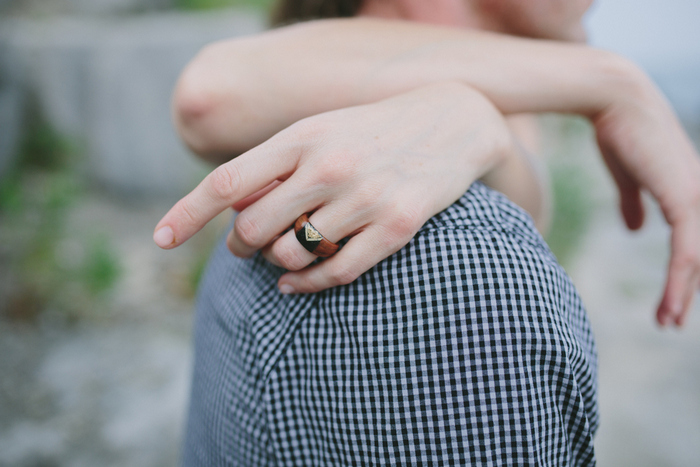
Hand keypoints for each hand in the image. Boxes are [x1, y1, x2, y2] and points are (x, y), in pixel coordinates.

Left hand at [154, 82, 512, 292]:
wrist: (453, 122)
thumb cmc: (373, 130)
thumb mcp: (321, 130)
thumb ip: (278, 165)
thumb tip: (235, 212)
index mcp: (303, 138)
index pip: (229, 182)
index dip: (188, 214)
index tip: (160, 241)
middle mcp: (330, 167)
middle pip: (255, 228)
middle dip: (242, 246)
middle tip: (249, 247)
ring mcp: (365, 198)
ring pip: (293, 255)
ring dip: (277, 265)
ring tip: (281, 258)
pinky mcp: (397, 226)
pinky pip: (336, 272)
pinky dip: (306, 285)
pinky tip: (296, 285)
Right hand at [593, 73, 699, 326]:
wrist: (616, 101)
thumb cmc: (620, 133)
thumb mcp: (628, 177)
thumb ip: (634, 203)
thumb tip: (635, 229)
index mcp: (687, 194)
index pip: (692, 244)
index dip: (682, 275)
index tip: (668, 302)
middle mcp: (697, 197)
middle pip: (699, 255)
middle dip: (686, 291)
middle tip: (670, 322)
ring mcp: (695, 198)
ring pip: (696, 259)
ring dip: (682, 293)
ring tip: (666, 322)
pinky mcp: (683, 199)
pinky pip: (686, 250)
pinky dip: (678, 279)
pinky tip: (671, 301)